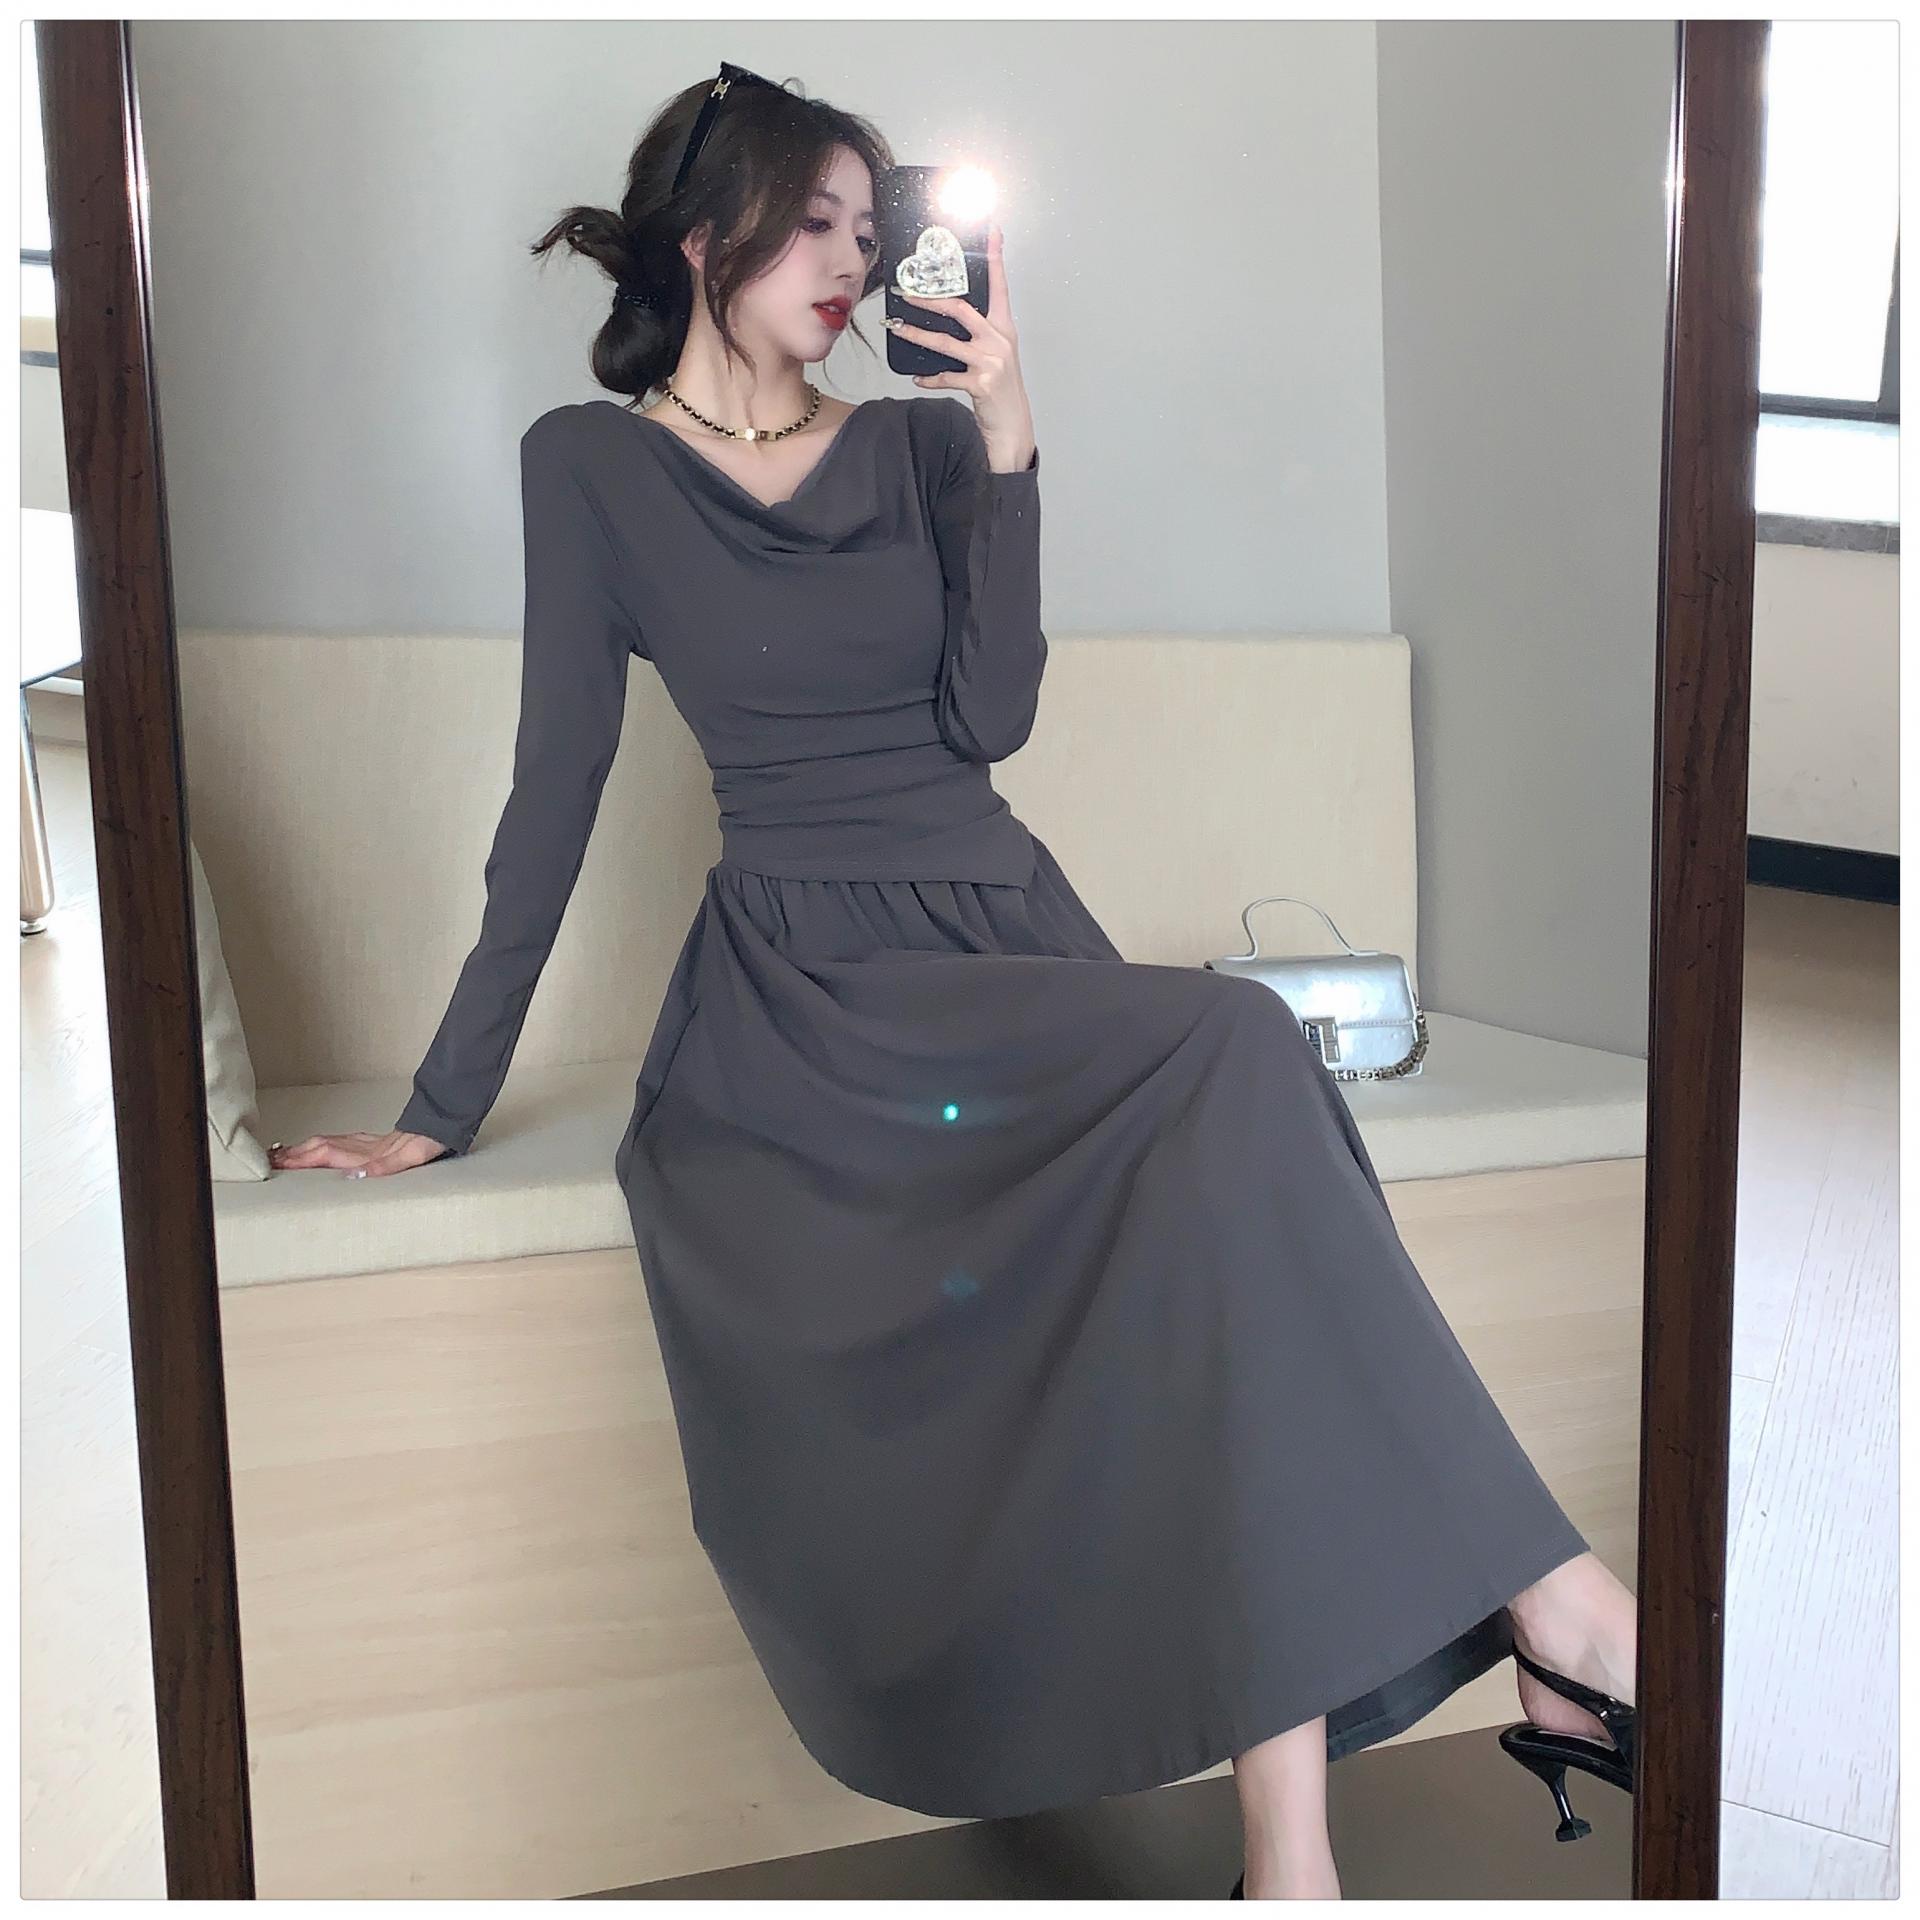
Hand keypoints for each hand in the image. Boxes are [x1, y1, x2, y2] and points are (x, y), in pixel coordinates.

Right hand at [268, 1129, 449, 1177]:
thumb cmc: (427, 1143)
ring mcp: (369, 1143)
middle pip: (320, 1147)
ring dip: (306, 1148)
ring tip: (287, 1154)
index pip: (323, 1154)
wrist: (442, 1127)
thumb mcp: (409, 1158)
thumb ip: (383, 1166)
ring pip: (329, 1142)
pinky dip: (326, 1146)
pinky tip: (325, 1148)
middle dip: (294, 1154)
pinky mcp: (377, 1143)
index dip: (299, 1159)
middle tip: (269, 1160)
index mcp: (364, 1152)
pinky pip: (343, 1143)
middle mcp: (362, 1146)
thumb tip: (355, 1176)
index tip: (275, 1164)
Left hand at [885, 221, 1035, 471]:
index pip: (1000, 286)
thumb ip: (979, 335)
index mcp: (1004, 328)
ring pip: (945, 342)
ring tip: (898, 329)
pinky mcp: (980, 383)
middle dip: (930, 300)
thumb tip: (949, 320)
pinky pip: (946, 376)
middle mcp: (999, 340)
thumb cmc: (1001, 390)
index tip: (993, 232)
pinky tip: (918, 378)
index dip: (996, 258)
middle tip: (907, 294)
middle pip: (961, 309)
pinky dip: (930, 378)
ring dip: (917, 336)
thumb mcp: (996, 356)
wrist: (1013, 426)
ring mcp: (990, 362)